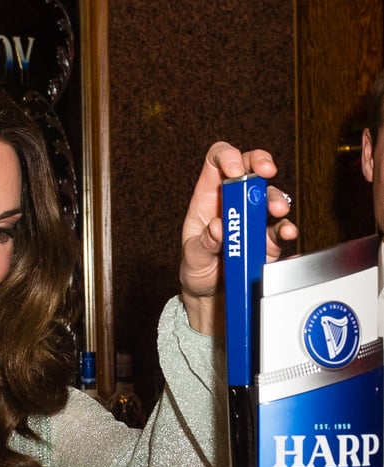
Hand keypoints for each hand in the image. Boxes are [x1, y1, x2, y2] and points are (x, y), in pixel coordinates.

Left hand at [180, 141, 297, 333]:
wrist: (212, 297)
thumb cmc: (198, 271)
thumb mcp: (192, 258)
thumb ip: (203, 243)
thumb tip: (218, 227)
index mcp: (209, 197)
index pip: (217, 161)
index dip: (228, 156)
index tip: (235, 170)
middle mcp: (234, 201)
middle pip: (251, 167)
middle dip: (261, 163)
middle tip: (266, 173)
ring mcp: (254, 218)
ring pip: (270, 195)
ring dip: (276, 199)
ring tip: (276, 212)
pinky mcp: (268, 237)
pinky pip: (281, 227)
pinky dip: (286, 228)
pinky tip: (287, 233)